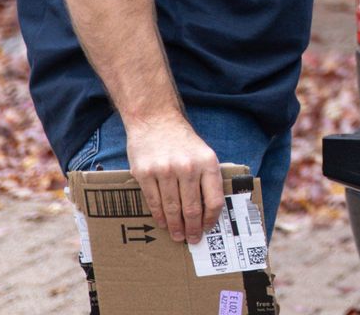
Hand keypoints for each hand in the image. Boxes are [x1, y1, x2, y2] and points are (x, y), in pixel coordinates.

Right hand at [125, 113, 222, 243]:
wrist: (155, 119)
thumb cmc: (182, 140)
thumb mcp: (203, 153)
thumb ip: (207, 177)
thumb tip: (210, 210)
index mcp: (207, 162)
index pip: (214, 200)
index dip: (211, 219)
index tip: (208, 228)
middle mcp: (188, 167)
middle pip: (192, 208)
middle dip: (193, 228)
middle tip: (192, 239)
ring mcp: (165, 170)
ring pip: (172, 208)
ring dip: (175, 226)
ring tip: (178, 235)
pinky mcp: (145, 173)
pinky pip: (154, 202)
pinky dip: (159, 216)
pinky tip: (163, 223)